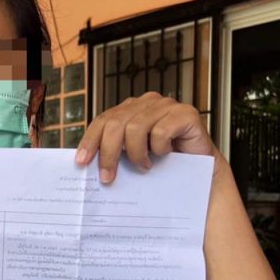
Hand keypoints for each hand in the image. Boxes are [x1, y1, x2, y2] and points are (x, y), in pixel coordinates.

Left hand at [75, 92, 220, 182]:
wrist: (198, 172)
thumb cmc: (163, 164)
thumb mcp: (131, 156)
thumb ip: (113, 151)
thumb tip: (85, 163)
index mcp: (130, 109)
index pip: (102, 120)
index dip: (90, 141)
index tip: (81, 161)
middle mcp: (147, 102)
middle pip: (115, 124)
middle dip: (108, 154)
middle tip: (108, 177)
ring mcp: (166, 105)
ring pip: (135, 127)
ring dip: (136, 154)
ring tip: (143, 167)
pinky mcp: (185, 113)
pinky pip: (160, 131)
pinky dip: (159, 148)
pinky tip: (164, 155)